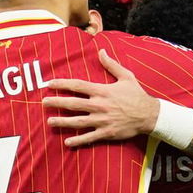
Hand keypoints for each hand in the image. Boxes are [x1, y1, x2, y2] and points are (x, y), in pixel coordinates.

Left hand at [43, 50, 160, 146]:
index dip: (62, 84)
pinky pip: (89, 137)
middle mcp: (99, 105)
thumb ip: (111, 64)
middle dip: (57, 102)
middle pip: (73, 103)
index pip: (77, 86)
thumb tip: (101, 51)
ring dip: (63, 122)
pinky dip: (78, 140)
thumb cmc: (137, 95)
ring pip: (78, 121)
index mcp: (102, 91)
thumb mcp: (126, 76)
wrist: (149, 115)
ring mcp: (102, 120)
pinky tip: (67, 142)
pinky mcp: (107, 133)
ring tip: (50, 122)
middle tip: (43, 103)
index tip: (49, 84)